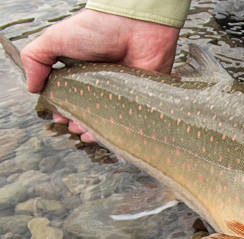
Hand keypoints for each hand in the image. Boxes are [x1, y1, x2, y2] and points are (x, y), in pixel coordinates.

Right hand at [20, 9, 179, 141]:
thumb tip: (32, 88)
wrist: (135, 26)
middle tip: (72, 126)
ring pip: (107, 118)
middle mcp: (101, 82)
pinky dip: (118, 130)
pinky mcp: (140, 98)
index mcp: (81, 70)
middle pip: (87, 110)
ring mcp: (121, 91)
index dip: (62, 108)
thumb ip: (36, 59)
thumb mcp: (56, 39)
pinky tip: (107, 135)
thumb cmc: (96, 29)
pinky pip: (129, 119)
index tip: (58, 116)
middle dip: (77, 121)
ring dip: (95, 129)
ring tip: (86, 133)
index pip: (69, 95)